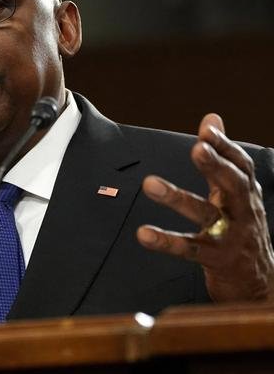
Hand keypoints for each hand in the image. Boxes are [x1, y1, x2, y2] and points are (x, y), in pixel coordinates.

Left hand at [137, 113, 273, 301]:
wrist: (260, 286)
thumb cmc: (242, 230)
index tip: (207, 128)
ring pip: (207, 215)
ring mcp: (231, 237)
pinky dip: (166, 241)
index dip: (225, 145)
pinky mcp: (216, 261)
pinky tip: (144, 233)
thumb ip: (220, 157)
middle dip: (216, 166)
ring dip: (178, 198)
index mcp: (245, 194)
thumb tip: (212, 118)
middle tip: (197, 149)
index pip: (240, 165)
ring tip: (150, 183)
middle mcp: (242, 213)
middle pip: (234, 185)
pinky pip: (189, 249)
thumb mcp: (235, 192)